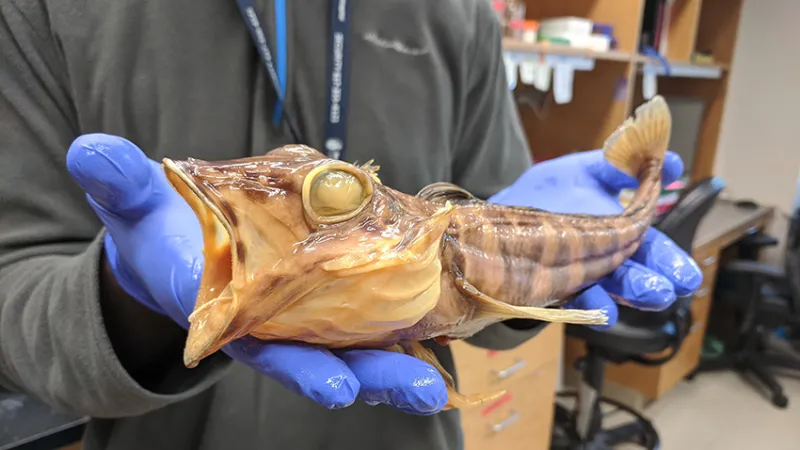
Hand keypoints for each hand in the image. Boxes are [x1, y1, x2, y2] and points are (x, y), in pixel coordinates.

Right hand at [66, 134, 447, 413]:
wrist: (182, 238)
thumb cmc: (159, 227)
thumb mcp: (135, 205)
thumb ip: (118, 184)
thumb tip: (93, 151)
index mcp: (226, 313)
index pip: (264, 345)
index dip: (297, 365)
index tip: (333, 386)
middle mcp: (271, 324)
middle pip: (323, 356)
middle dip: (369, 376)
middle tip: (419, 392)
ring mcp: (302, 315)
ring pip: (353, 346)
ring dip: (397, 364)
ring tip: (439, 382)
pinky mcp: (326, 297)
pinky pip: (368, 320)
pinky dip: (402, 331)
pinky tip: (440, 340)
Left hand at [488, 150, 702, 329]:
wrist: (491, 219)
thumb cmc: (542, 194)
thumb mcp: (582, 171)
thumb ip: (620, 167)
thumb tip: (670, 162)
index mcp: (613, 230)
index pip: (647, 245)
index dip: (668, 258)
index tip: (687, 275)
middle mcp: (598, 257)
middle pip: (633, 271)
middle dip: (656, 279)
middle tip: (676, 286)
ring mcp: (575, 274)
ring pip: (609, 286)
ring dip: (632, 291)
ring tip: (654, 294)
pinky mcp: (550, 288)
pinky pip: (573, 300)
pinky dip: (591, 307)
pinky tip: (605, 311)